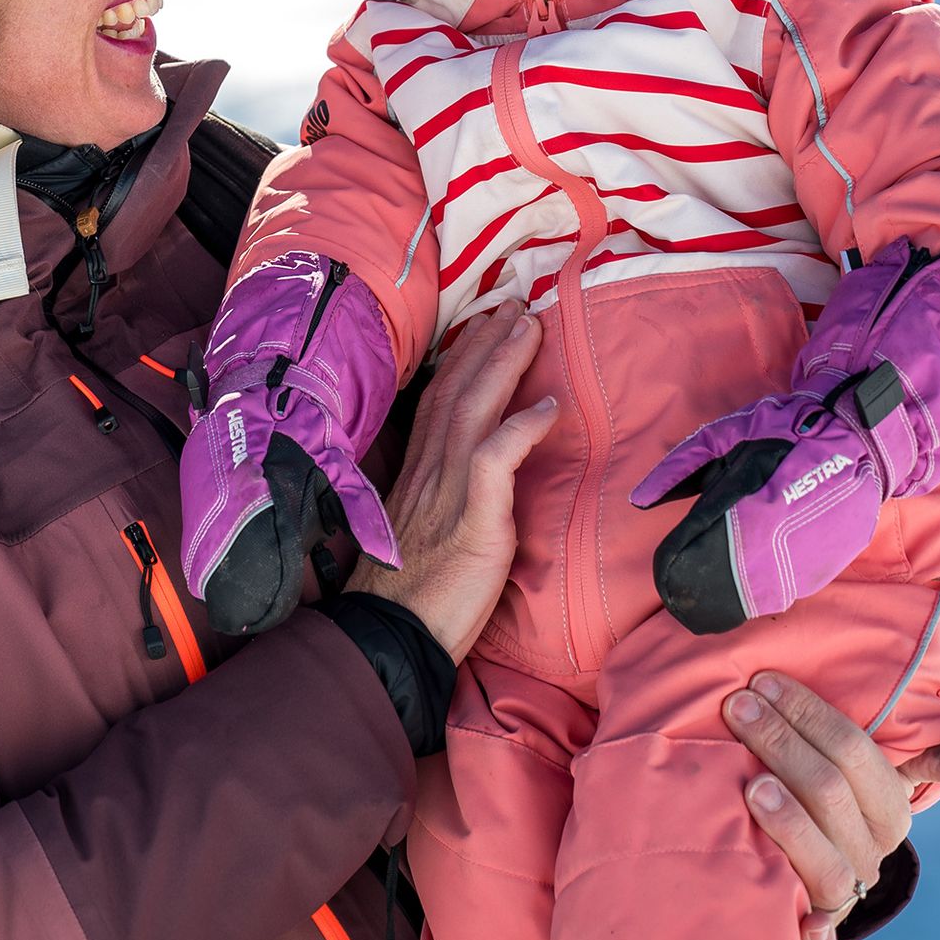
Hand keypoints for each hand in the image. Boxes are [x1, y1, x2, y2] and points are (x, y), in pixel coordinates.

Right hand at [346, 303, 557, 661]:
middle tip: (514, 302)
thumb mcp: (423, 533)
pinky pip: (495, 460)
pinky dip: (520, 428)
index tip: (486, 324)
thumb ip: (444, 498)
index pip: (439, 400)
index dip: (464, 358)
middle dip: (485, 341)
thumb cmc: (413, 594)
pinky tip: (547, 407)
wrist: (392, 637)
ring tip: (530, 326)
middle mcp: (429, 470)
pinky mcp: (473, 519)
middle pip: (456, 389)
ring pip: (474, 408)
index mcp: (418, 473)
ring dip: (503, 362)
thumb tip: (473, 481)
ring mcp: (448, 491)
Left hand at [723, 669, 939, 939]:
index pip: (854, 755)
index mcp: (889, 813)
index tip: (765, 682)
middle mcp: (869, 855)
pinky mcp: (814, 934)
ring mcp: (842, 895)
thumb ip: (935, 760)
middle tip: (737, 707)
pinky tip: (805, 928)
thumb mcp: (880, 778)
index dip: (811, 715)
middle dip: (780, 744)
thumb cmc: (838, 804)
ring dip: (788, 824)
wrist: (812, 872)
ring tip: (750, 783)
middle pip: (828, 795)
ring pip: (823, 864)